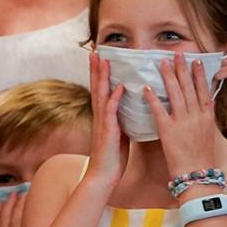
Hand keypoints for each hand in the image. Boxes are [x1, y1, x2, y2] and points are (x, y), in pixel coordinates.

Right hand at [80, 51, 127, 191]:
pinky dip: (115, 97)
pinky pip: (111, 110)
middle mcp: (100, 115)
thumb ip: (121, 118)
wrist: (104, 175)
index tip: (100, 57)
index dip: (100, 73)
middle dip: (97, 68)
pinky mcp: (108, 130)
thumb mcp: (119, 132)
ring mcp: (103, 121)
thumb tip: (130, 107)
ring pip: (101, 94)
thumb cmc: (113, 156)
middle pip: (97, 86)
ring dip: (103, 77)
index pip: (101, 89)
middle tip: (96, 51)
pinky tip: (119, 86)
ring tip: (104, 60)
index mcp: (104, 115)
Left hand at [145, 53, 218, 182]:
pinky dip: (153, 98)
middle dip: (182, 69)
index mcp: (206, 117)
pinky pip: (159, 110)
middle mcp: (196, 116)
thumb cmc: (201, 156)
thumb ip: (208, 117)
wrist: (197, 175)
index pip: (203, 90)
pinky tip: (146, 87)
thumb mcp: (209, 134)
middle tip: (177, 53)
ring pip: (175, 94)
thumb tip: (210, 104)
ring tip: (162, 62)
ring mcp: (182, 122)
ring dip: (168, 76)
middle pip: (189, 87)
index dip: (199, 74)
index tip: (196, 60)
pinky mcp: (168, 130)